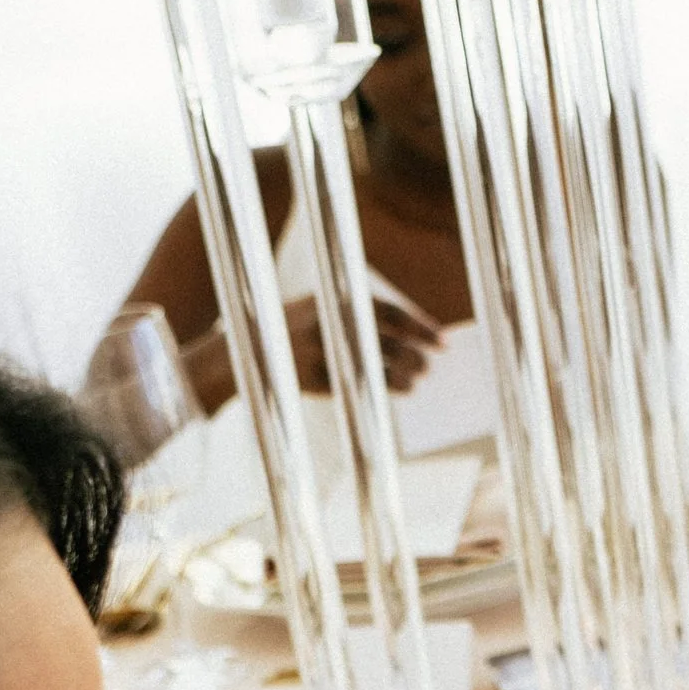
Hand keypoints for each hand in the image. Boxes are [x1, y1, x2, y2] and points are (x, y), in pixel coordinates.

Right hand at [282, 293, 443, 398]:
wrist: (246, 346)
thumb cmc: (293, 327)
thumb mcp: (320, 307)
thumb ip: (354, 314)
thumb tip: (404, 337)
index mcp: (335, 299)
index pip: (390, 312)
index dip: (420, 326)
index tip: (442, 338)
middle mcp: (331, 322)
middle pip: (388, 340)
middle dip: (416, 352)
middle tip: (433, 361)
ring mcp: (321, 351)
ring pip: (377, 365)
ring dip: (405, 372)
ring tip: (420, 378)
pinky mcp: (313, 377)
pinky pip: (359, 384)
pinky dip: (386, 387)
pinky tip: (404, 390)